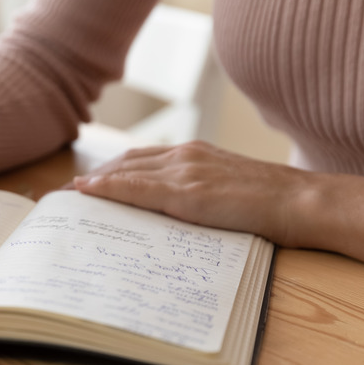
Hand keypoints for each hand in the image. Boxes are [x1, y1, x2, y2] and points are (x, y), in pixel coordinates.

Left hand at [72, 141, 306, 245]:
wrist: (300, 202)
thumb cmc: (266, 202)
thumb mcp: (222, 189)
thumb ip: (192, 191)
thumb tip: (164, 210)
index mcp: (192, 154)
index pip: (137, 159)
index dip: (107, 170)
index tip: (82, 184)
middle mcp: (184, 155)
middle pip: (123, 161)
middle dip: (91, 176)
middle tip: (63, 194)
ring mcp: (186, 170)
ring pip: (125, 171)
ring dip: (92, 183)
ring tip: (65, 197)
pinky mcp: (190, 192)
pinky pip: (140, 188)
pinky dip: (110, 188)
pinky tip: (87, 192)